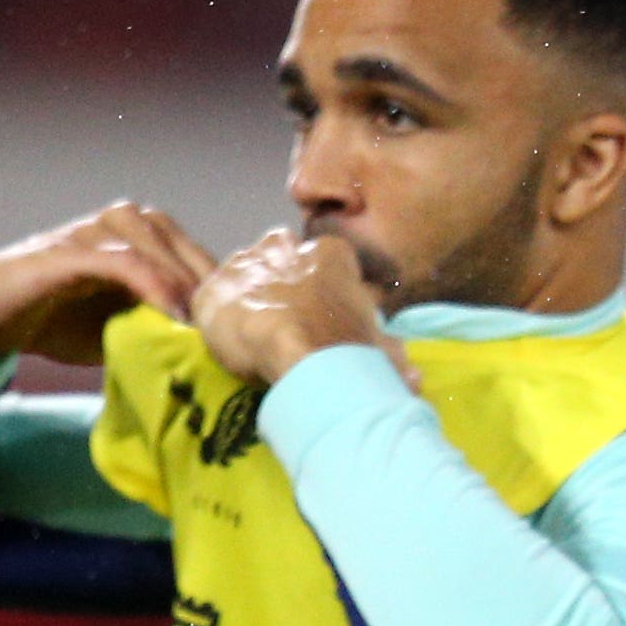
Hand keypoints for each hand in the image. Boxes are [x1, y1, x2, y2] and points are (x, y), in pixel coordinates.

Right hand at [0, 201, 217, 367]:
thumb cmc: (56, 320)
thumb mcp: (121, 326)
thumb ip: (160, 324)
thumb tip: (212, 349)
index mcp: (141, 237)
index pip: (198, 255)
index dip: (223, 289)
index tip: (243, 326)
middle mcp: (121, 223)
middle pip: (185, 248)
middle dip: (211, 288)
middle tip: (232, 329)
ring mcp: (94, 230)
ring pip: (157, 246)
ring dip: (184, 284)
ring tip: (205, 325)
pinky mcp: (70, 249)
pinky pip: (121, 260)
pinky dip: (151, 285)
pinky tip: (172, 313)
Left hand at [185, 231, 392, 387]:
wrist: (306, 357)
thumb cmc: (353, 348)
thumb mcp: (384, 347)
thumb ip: (390, 353)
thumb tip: (414, 378)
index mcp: (331, 254)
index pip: (325, 258)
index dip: (323, 286)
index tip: (323, 314)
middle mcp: (285, 246)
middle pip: (278, 253)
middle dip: (280, 278)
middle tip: (285, 318)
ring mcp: (244, 263)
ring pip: (244, 274)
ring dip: (248, 296)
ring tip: (254, 333)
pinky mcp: (212, 289)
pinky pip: (213, 300)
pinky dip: (219, 319)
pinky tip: (230, 343)